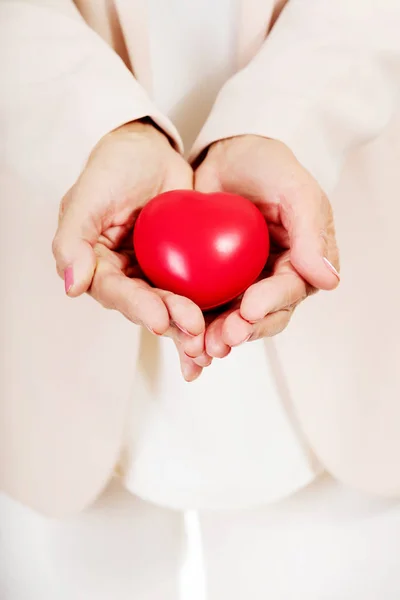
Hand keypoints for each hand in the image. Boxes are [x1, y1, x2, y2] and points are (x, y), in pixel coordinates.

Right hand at [52, 121, 208, 380]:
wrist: (151, 150)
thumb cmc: (114, 167)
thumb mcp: (88, 195)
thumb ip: (72, 238)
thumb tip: (72, 286)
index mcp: (96, 265)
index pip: (114, 292)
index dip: (137, 307)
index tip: (160, 320)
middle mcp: (123, 275)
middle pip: (146, 305)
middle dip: (170, 321)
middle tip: (194, 329)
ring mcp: (152, 273)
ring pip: (171, 305)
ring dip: (188, 325)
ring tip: (210, 340)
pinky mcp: (180, 269)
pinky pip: (194, 291)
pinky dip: (207, 310)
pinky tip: (223, 327)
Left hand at [194, 135, 339, 356]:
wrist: (225, 158)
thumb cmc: (265, 166)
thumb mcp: (293, 187)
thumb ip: (311, 231)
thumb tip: (329, 281)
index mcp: (303, 261)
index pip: (292, 288)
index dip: (272, 303)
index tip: (250, 310)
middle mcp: (276, 279)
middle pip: (263, 315)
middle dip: (243, 331)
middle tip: (222, 339)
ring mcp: (245, 284)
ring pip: (234, 320)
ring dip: (218, 337)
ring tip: (199, 348)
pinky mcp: (215, 285)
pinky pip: (207, 309)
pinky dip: (195, 328)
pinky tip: (183, 344)